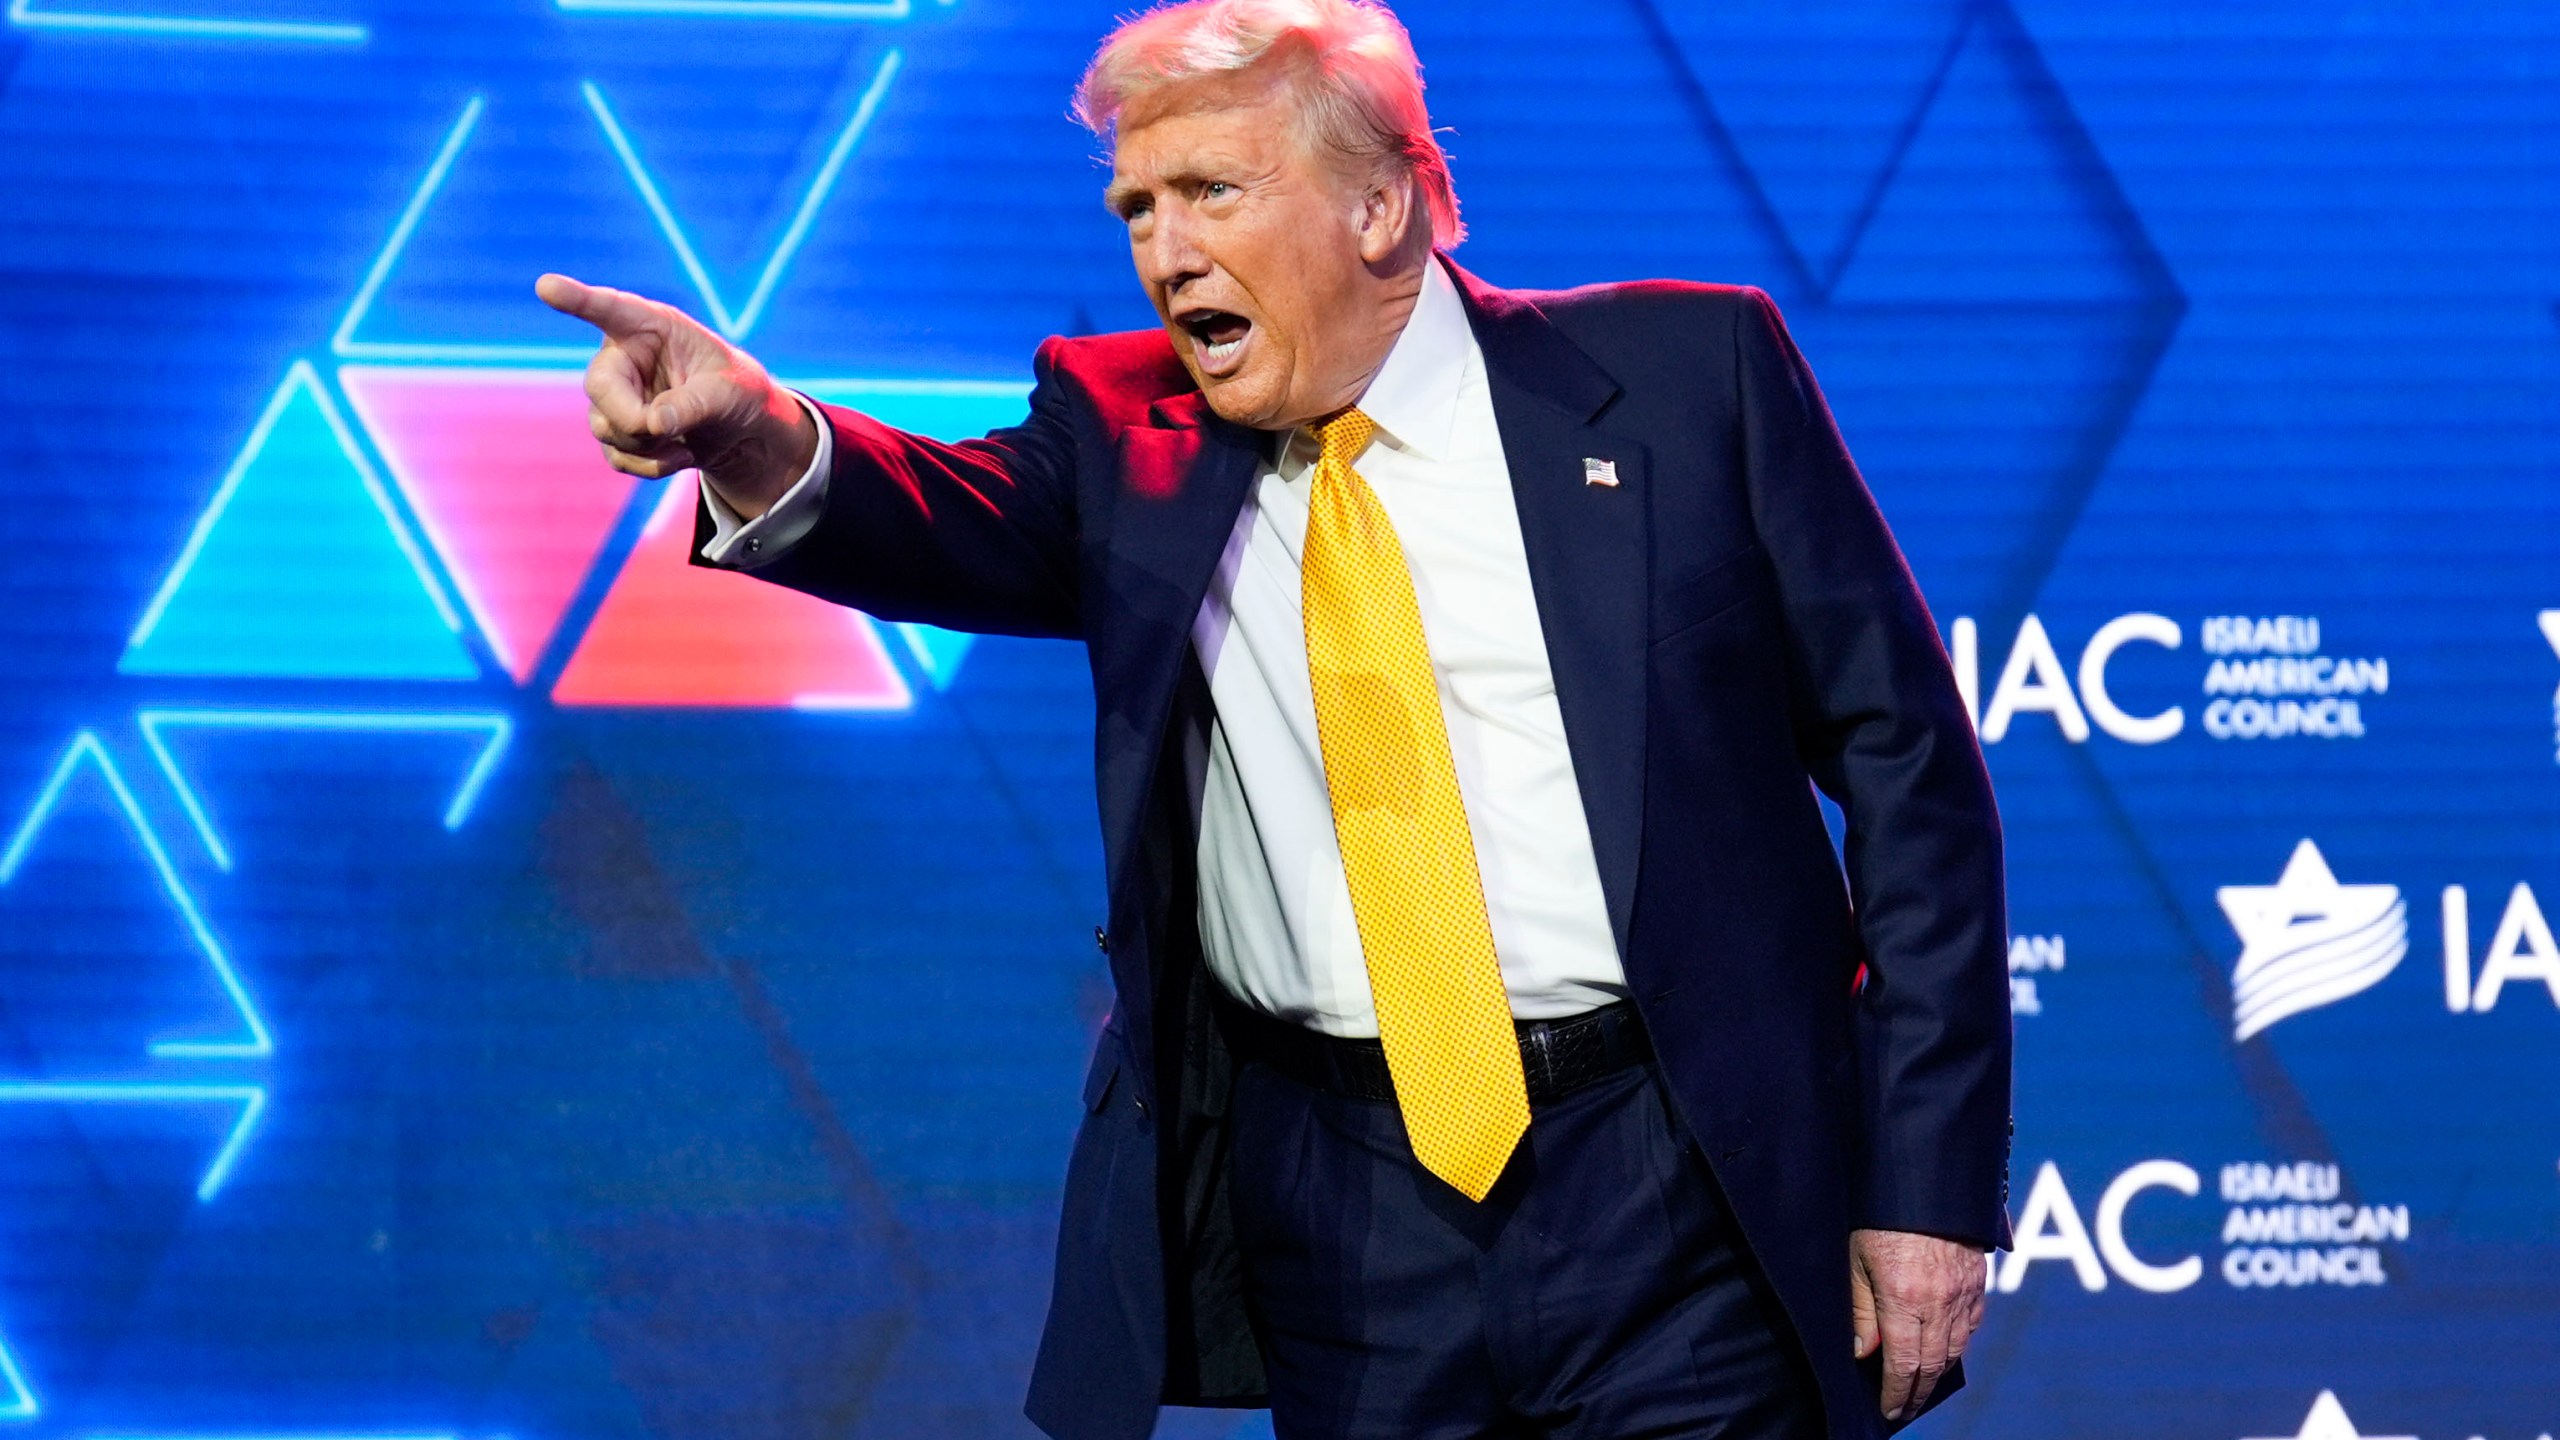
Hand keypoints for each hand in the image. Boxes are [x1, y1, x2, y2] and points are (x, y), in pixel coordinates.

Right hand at [535, 273, 815, 517]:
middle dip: (633, 420)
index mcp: (652, 327)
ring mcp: (613, 395)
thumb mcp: (729, 393)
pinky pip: (617, 456)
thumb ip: (694, 404)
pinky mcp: (615, 429)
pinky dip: (650, 465)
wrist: (737, 428)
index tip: (547, 286)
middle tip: (668, 431)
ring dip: (648, 445)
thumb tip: (653, 424)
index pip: (610, 309)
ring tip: (685, 439)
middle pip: (599, 387)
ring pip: (605, 427)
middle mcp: (623, 356)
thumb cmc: (736, 391)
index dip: (577, 299)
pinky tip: (679, 454)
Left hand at [1849, 1227, 1984, 1422]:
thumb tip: (1864, 1352)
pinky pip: (1972, 1324)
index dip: (1896, 1393)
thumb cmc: (1878, 1218)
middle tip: (1905, 1408)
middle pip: (1933, 1364)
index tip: (1889, 1410)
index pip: (1904, 1364)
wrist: (1923, 1180)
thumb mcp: (1855, 1261)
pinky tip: (1945, 1350)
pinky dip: (1959, 1343)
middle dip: (1918, 1392)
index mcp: (1905, 1299)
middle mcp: (1940, 1302)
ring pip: (1956, 1348)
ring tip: (1922, 1386)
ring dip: (1939, 1373)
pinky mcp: (1978, 1280)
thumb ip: (1861, 1310)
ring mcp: (1964, 1292)